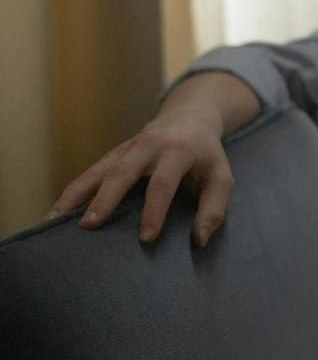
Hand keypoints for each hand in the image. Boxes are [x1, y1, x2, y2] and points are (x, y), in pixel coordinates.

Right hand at [47, 105, 231, 245]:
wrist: (189, 119)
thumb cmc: (207, 157)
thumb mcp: (222, 179)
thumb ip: (214, 209)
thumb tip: (199, 240)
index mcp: (177, 151)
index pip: (162, 183)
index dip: (154, 211)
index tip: (145, 238)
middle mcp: (147, 146)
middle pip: (122, 172)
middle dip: (105, 198)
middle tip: (90, 225)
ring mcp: (126, 148)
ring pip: (97, 171)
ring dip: (75, 195)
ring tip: (54, 221)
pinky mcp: (113, 155)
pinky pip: (89, 174)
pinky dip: (72, 193)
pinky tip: (55, 214)